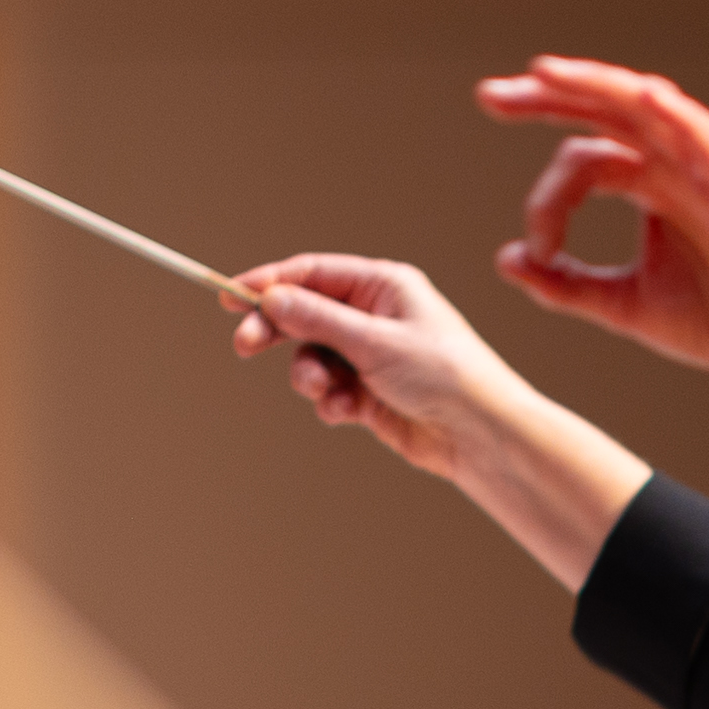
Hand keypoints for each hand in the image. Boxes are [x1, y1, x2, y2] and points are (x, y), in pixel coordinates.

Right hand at [227, 254, 539, 485]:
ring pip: (312, 358)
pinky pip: (329, 392)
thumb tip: (272, 298)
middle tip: (244, 346)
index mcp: (383, 286)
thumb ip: (319, 320)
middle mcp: (374, 315)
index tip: (230, 296)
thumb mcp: (375, 341)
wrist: (479, 434)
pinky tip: (348, 412)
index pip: (313, 273)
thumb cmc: (443, 374)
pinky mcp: (368, 393)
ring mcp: (369, 355)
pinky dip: (331, 402)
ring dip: (309, 376)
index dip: (269, 282)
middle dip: (276, 331)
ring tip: (323, 390)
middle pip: (305, 314)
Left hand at [477, 56, 708, 411]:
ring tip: (546, 74)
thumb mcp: (622, 305)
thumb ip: (567, 284)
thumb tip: (507, 260)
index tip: (531, 250)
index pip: (584, 155)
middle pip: (608, 112)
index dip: (545, 194)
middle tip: (490, 96)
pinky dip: (681, 118)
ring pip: (651, 111)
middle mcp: (675, 166)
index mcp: (649, 184)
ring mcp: (708, 173)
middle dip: (549, 97)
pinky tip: (648, 98)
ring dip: (599, 87)